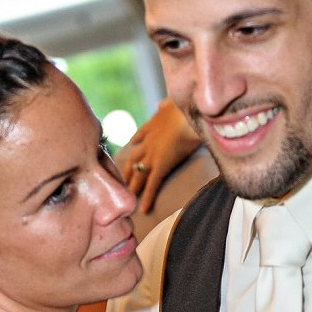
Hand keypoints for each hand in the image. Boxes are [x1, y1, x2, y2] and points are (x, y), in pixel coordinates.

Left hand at [114, 99, 200, 213]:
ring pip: (138, 174)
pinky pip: (151, 185)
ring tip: (128, 198)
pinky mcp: (160, 165)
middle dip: (128, 169)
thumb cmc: (190, 105)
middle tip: (122, 180)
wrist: (189, 113)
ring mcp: (152, 154)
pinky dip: (147, 198)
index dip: (137, 141)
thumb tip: (166, 102)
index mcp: (155, 123)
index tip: (133, 145)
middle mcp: (149, 140)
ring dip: (133, 186)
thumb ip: (170, 104)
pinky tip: (143, 210)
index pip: (141, 135)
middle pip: (134, 157)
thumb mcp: (177, 101)